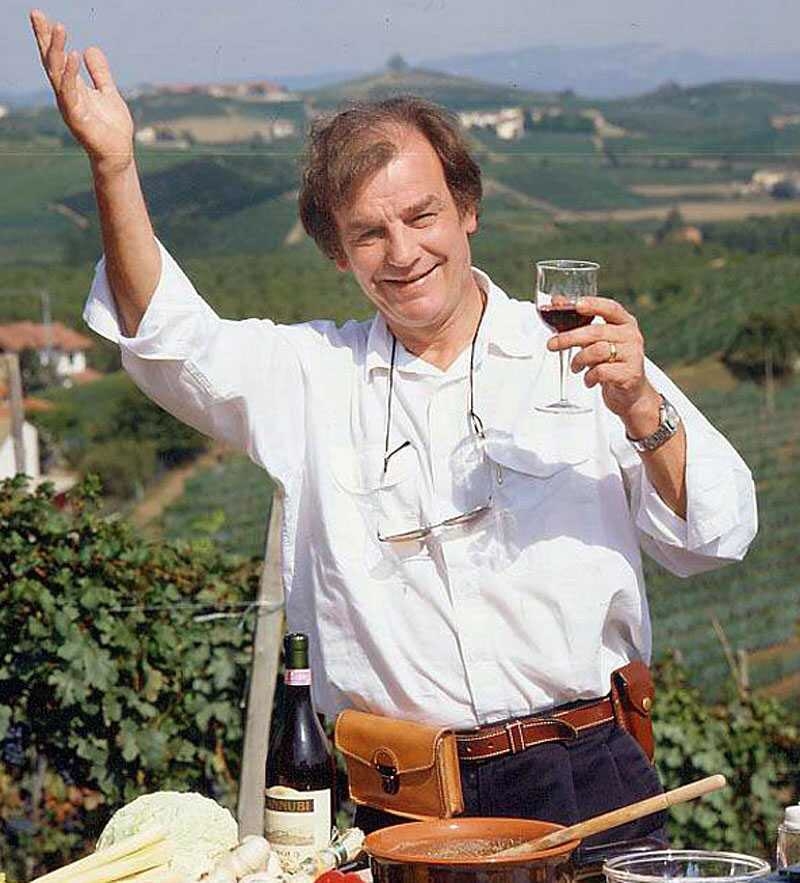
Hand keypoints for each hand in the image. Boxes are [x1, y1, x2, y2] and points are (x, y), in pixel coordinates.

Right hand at [30, 9, 133, 173]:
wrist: (119, 153)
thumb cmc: (112, 127)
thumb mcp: (108, 92)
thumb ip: (99, 72)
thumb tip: (90, 48)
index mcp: (73, 87)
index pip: (57, 58)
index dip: (49, 37)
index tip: (41, 15)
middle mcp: (66, 94)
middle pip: (51, 61)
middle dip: (44, 38)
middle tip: (36, 13)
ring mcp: (69, 105)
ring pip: (57, 73)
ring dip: (56, 50)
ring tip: (59, 28)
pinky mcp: (76, 117)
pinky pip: (69, 92)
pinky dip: (69, 73)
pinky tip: (72, 55)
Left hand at [546, 296, 660, 435]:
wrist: (630, 393)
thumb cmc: (610, 362)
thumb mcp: (597, 341)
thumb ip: (580, 323)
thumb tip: (557, 301)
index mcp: (624, 323)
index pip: (610, 308)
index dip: (593, 304)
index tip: (576, 304)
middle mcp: (631, 336)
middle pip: (597, 332)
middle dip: (569, 338)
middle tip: (552, 344)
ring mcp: (633, 355)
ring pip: (597, 351)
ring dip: (579, 360)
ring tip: (575, 367)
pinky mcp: (630, 374)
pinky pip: (601, 371)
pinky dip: (589, 377)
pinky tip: (588, 380)